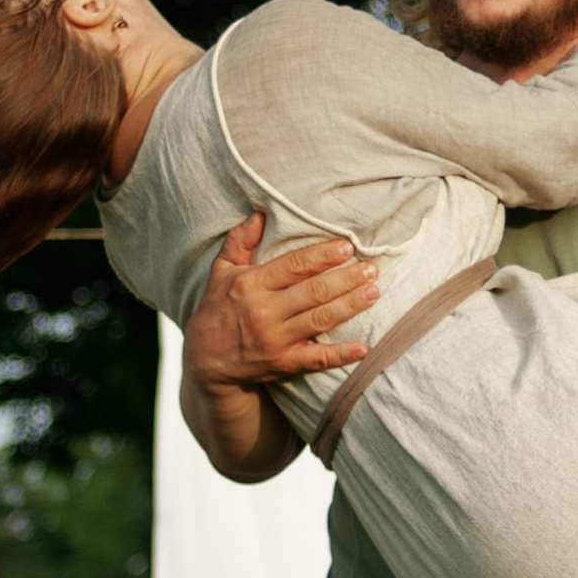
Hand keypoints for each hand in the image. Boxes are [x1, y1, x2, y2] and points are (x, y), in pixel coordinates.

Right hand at [185, 211, 377, 394]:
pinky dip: (341, 355)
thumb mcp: (221, 271)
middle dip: (345, 279)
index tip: (347, 246)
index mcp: (252, 284)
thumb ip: (239, 241)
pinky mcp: (283, 363)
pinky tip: (364, 348)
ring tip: (373, 292)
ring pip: (320, 319)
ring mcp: (275, 340)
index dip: (322, 256)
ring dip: (350, 306)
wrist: (204, 359)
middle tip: (370, 268)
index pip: (294, 266)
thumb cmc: (217, 308)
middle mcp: (264, 311)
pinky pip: (316, 359)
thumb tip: (259, 214)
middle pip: (313, 292)